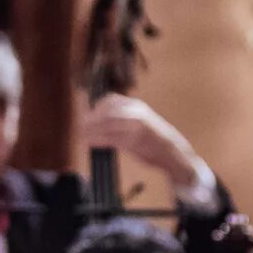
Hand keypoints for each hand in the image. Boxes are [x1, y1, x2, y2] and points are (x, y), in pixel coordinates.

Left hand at [76, 94, 214, 201]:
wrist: (173, 152)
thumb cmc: (153, 139)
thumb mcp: (139, 121)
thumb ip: (121, 118)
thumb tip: (98, 121)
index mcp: (136, 106)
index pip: (110, 100)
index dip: (95, 108)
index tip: (85, 116)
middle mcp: (136, 113)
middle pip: (107, 112)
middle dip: (90, 119)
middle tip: (79, 127)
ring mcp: (137, 126)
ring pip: (108, 124)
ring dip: (92, 130)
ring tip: (81, 135)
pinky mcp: (136, 141)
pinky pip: (113, 139)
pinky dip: (99, 140)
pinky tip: (90, 143)